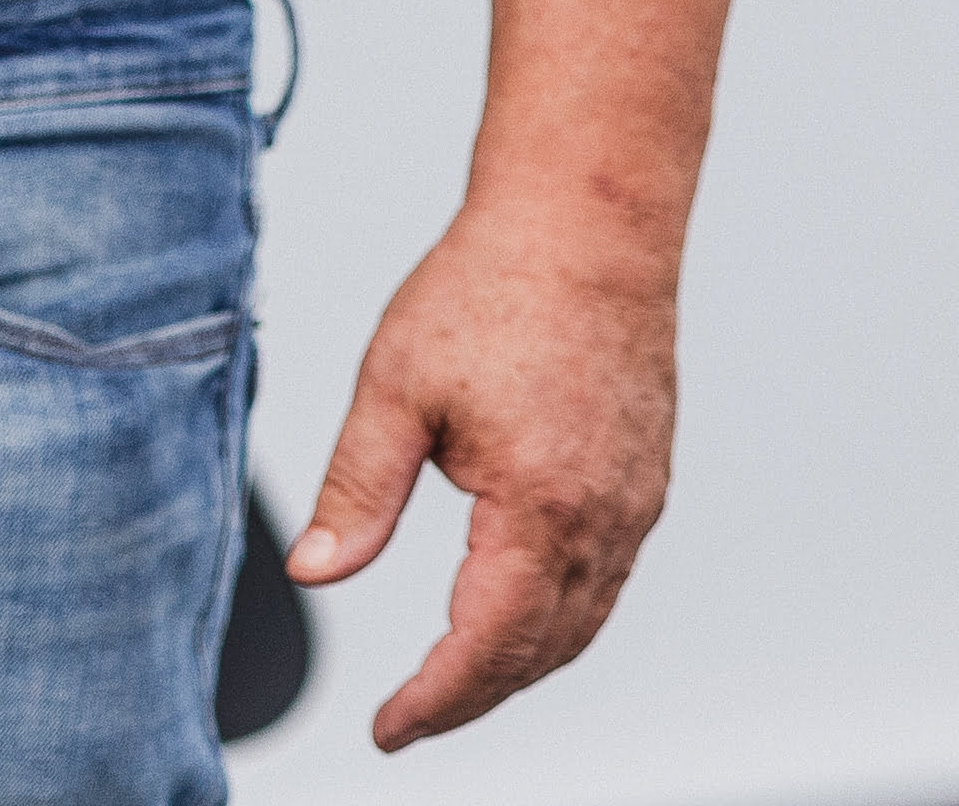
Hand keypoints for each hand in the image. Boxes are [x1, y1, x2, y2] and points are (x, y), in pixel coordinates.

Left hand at [289, 198, 680, 746]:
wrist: (586, 228)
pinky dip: (558, 620)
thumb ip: (358, 494)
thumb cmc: (489, 291)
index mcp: (538, 510)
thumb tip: (314, 572)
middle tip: (410, 718)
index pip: (486, 645)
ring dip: (519, 666)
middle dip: (473, 696)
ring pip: (581, 625)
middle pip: (539, 651)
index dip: (436, 700)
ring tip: (453, 684)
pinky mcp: (644, 482)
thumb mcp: (394, 390)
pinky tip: (516, 616)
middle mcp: (603, 522)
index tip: (389, 731)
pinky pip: (605, 582)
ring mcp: (634, 506)